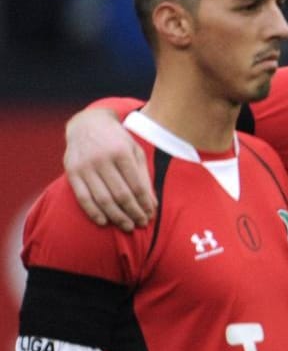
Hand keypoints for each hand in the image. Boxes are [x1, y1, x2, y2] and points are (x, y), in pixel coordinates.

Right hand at [66, 108, 150, 230]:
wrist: (87, 124)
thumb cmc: (117, 141)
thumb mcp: (135, 152)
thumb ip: (144, 177)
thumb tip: (152, 204)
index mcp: (121, 152)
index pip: (136, 185)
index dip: (144, 203)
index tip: (150, 215)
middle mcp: (102, 159)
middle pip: (120, 194)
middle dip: (133, 212)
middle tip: (141, 224)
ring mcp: (85, 166)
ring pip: (102, 198)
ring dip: (116, 216)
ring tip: (127, 226)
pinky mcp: (72, 172)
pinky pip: (82, 197)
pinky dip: (93, 212)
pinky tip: (104, 222)